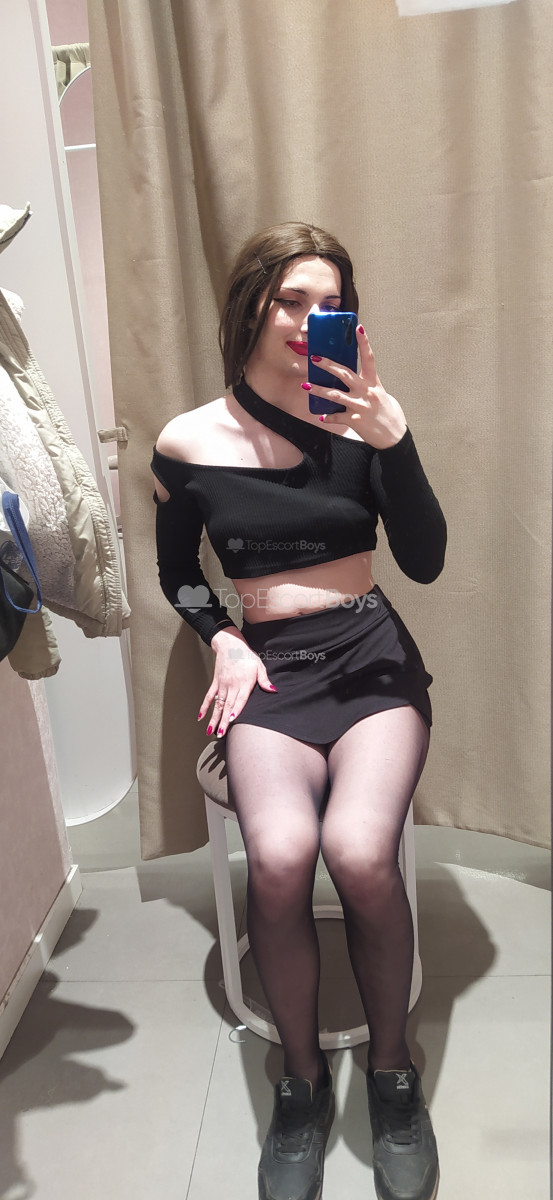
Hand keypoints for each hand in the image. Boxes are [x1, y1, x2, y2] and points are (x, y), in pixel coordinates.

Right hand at [197, 627, 276, 737]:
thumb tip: (273, 690)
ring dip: (214, 718)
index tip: (231, 720)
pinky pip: (209, 696)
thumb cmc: (246, 655)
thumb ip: (265, 680)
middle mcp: (232, 685)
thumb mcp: (259, 666)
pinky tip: (201, 717)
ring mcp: (222, 685)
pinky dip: (204, 707)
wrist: (230, 644)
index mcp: (244, 683)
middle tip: (220, 734)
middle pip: (227, 706)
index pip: (240, 699)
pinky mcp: (215, 683)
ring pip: (218, 704)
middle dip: (223, 721)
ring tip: (211, 730)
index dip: (235, 710)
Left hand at [305, 325, 407, 449]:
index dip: (364, 342)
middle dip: (328, 365)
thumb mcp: (380, 394)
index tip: (358, 327)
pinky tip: (321, 416)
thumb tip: (351, 380)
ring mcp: (360, 406)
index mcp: (374, 383)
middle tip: (315, 358)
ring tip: (305, 386)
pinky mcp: (355, 420)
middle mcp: (366, 392)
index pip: (369, 358)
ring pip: (335, 395)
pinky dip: (328, 417)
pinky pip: (337, 417)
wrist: (394, 436)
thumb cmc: (388, 413)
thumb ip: (367, 386)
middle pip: (345, 373)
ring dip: (319, 389)